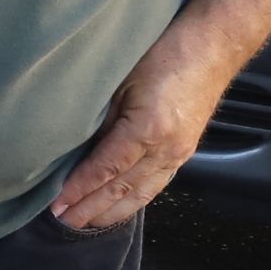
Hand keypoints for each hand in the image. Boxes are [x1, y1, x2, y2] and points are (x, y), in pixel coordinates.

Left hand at [50, 32, 232, 233]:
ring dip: (111, 212)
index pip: (106, 169)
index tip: (56, 205)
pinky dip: (134, 200)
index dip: (79, 190)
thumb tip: (78, 150)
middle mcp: (167, 148)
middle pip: (122, 189)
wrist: (214, 45)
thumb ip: (103, 118)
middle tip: (62, 223)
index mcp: (149, 129)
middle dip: (90, 209)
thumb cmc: (166, 52)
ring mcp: (180, 152)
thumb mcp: (122, 81)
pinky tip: (118, 207)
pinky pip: (156, 184)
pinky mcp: (185, 150)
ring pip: (141, 193)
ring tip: (84, 224)